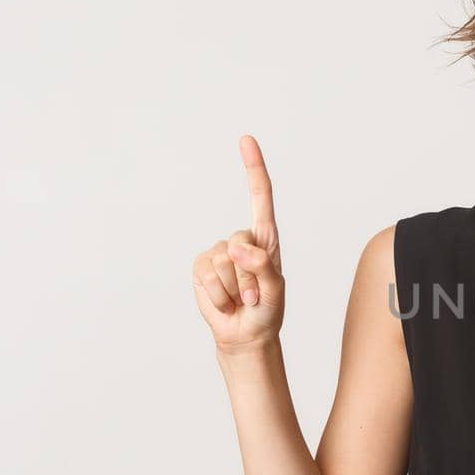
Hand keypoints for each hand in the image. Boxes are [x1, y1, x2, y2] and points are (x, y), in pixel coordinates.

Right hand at [191, 134, 285, 352]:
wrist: (245, 334)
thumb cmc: (266, 310)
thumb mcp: (274, 291)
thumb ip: (262, 268)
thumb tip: (238, 249)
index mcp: (265, 239)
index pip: (260, 197)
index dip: (253, 169)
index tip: (246, 140)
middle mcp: (241, 241)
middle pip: (240, 243)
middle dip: (249, 277)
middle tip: (254, 296)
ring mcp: (218, 253)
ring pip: (223, 263)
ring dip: (234, 289)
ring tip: (241, 300)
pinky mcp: (200, 267)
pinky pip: (207, 275)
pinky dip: (218, 295)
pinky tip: (225, 302)